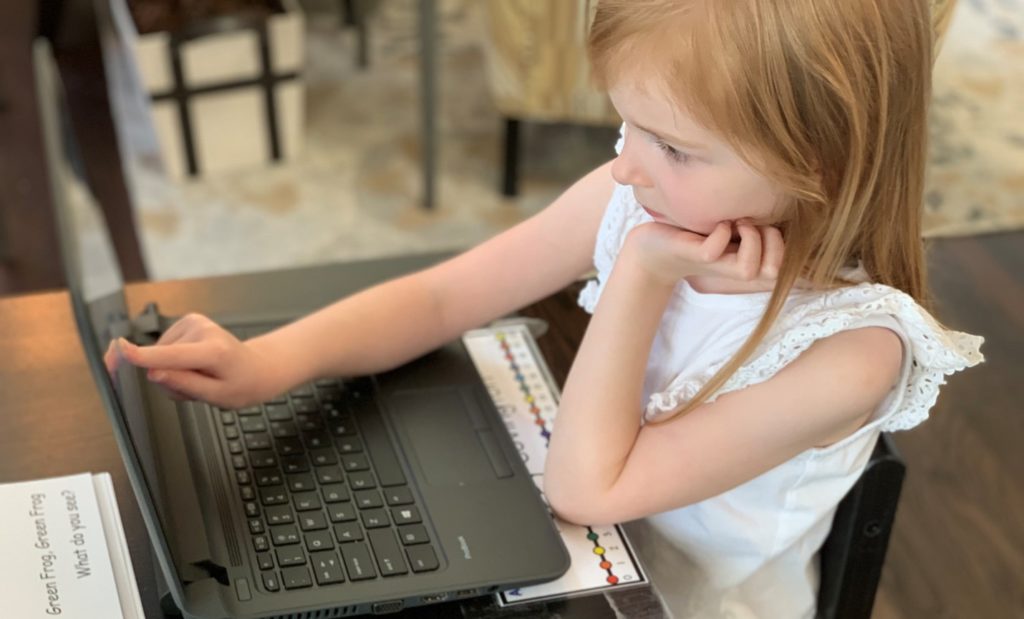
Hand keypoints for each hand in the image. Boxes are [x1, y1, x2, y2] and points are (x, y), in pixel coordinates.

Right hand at [103, 313, 284, 408]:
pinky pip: (164, 350)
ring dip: (174, 373)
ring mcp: (193, 322)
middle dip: (171, 381)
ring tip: (200, 376)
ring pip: (160, 358)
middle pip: (160, 362)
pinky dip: (174, 363)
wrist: (257, 368)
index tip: (119, 351)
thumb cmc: (242, 384)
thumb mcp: (217, 397)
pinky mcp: (186, 321)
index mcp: (213, 350)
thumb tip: (153, 373)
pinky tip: (195, 366)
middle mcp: (201, 329)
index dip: (143, 356)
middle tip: (198, 387)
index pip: (172, 355)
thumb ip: (184, 385)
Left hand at [621, 219, 784, 287]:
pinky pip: (714, 250)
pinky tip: (717, 225)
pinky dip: (720, 233)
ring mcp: (715, 263)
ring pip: (749, 271)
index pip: (784, 265)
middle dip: (774, 243)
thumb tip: (783, 199)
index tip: (764, 224)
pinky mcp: (694, 256)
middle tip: (752, 224)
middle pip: (774, 273)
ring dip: (751, 240)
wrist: (652, 246)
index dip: (783, 243)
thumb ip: (753, 220)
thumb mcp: (730, 223)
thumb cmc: (693, 232)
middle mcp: (733, 266)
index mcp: (746, 259)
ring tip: (738, 223)